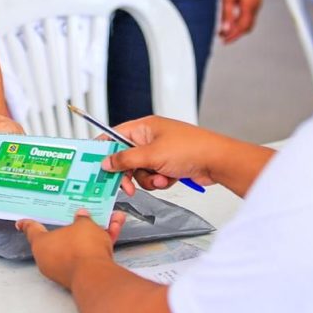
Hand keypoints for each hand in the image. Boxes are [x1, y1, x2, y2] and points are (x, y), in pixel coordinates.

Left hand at [16, 209, 126, 288]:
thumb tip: (82, 217)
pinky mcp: (80, 276)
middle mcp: (49, 259)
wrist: (96, 276)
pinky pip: (88, 256)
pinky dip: (100, 244)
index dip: (28, 224)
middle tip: (83, 216)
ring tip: (110, 220)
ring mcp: (64, 270)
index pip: (32, 230)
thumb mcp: (84, 225)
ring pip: (79, 246)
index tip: (20, 223)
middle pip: (61, 238)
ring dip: (94, 233)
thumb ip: (82, 219)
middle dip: (76, 226)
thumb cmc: (82, 248)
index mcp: (42, 244)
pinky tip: (114, 230)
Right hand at [104, 116, 218, 191]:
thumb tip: (107, 162)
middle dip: (129, 173)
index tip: (95, 163)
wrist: (216, 161)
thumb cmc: (190, 148)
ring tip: (160, 178)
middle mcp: (150, 138)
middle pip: (125, 158)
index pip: (114, 135)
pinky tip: (169, 179)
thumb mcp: (152, 155)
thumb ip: (126, 160)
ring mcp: (159, 152)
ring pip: (139, 171)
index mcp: (144, 127)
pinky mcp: (167, 165)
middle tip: (127, 185)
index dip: (104, 149)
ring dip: (147, 179)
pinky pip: (152, 177)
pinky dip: (159, 181)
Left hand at [219, 0, 261, 42]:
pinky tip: (230, 16)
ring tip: (224, 27)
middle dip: (235, 33)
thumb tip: (225, 29)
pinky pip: (248, 12)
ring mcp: (256, 0)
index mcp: (250, 6)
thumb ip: (227, 14)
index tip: (223, 40)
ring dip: (237, 25)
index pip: (242, 28)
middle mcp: (256, 4)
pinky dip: (239, 17)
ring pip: (248, 19)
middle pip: (247, 26)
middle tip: (223, 36)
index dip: (233, 36)